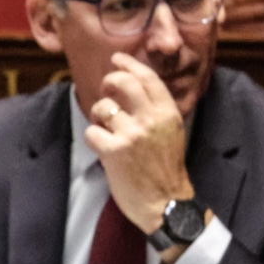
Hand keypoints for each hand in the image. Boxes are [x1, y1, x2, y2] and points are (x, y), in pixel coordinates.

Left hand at [84, 53, 194, 235]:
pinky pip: (92, 132)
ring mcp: (132, 134)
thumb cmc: (166, 170)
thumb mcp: (171, 133)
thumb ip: (155, 111)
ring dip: (98, 117)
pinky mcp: (114, 151)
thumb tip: (133, 88)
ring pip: (102, 108)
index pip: (147, 78)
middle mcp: (151, 119)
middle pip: (122, 83)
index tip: (117, 59)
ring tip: (106, 130)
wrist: (166, 204)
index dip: (129, 64)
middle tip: (105, 90)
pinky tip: (103, 148)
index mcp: (168, 113)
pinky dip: (93, 139)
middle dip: (109, 82)